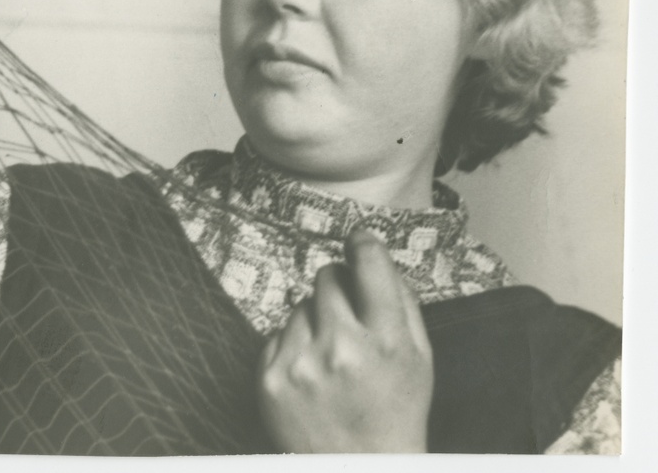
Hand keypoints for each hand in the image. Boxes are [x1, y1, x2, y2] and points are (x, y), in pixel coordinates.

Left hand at [258, 229, 433, 452]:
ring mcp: (301, 364)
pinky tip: (311, 375)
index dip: (362, 244)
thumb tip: (373, 252)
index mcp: (387, 341)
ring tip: (331, 360)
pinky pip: (277, 334)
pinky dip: (292, 347)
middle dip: (337, 288)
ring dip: (313, 322)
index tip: (358, 240)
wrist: (361, 469)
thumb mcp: (420, 357)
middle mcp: (342, 349)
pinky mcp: (270, 379)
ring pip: (299, 306)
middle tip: (347, 317)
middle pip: (326, 277)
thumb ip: (403, 301)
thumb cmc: (395, 411)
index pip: (369, 265)